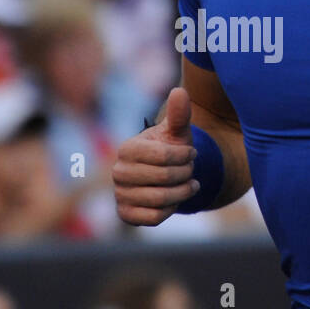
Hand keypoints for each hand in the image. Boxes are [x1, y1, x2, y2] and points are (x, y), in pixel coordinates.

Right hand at [113, 87, 199, 225]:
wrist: (164, 174)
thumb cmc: (171, 149)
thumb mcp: (178, 132)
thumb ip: (179, 114)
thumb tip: (179, 90)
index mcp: (127, 148)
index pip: (163, 156)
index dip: (185, 156)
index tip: (191, 152)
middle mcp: (118, 171)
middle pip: (164, 178)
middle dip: (186, 173)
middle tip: (191, 169)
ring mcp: (120, 194)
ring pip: (161, 199)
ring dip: (183, 192)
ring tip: (190, 184)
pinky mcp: (125, 214)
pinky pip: (154, 217)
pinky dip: (171, 209)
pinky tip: (175, 199)